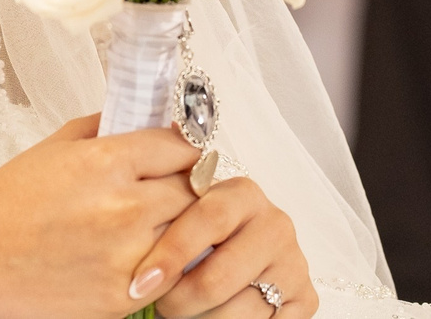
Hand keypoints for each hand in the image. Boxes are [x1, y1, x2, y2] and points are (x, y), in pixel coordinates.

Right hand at [0, 117, 212, 318]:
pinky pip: (169, 274)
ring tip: (157, 223)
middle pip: (194, 190)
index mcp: (106, 161)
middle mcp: (124, 207)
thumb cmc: (10, 199)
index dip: (182, 149)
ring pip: (188, 234)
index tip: (178, 155)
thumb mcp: (57, 145)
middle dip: (186, 186)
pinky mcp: (123, 295)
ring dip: (178, 226)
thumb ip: (108, 128)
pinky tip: (140, 254)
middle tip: (172, 189)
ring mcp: (127, 255)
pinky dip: (163, 263)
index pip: (181, 146)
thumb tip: (151, 121)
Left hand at [126, 177, 316, 318]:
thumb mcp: (169, 203)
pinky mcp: (307, 298)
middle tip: (160, 307)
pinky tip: (210, 318)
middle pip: (219, 274)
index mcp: (240, 192)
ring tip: (180, 313)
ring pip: (239, 308)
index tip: (140, 282)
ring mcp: (293, 261)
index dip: (170, 253)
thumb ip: (156, 176)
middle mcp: (273, 222)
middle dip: (181, 299)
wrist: (232, 264)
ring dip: (202, 318)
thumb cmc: (189, 236)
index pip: (206, 218)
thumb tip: (124, 130)